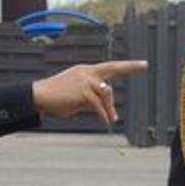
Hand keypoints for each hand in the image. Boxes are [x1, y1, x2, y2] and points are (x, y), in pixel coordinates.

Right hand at [30, 60, 148, 124]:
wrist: (39, 96)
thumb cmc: (57, 98)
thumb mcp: (78, 97)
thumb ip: (93, 98)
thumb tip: (107, 110)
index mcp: (86, 71)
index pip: (109, 67)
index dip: (126, 66)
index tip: (140, 64)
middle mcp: (87, 72)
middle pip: (113, 69)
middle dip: (130, 67)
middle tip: (145, 65)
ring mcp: (85, 81)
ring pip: (106, 93)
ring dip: (109, 108)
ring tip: (111, 119)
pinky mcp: (83, 92)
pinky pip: (98, 105)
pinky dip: (103, 114)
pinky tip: (107, 121)